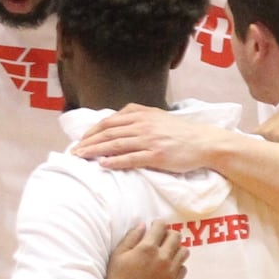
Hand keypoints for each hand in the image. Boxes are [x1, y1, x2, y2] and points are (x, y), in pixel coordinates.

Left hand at [70, 103, 223, 171]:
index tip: (80, 140)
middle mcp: (143, 125)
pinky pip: (131, 158)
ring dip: (95, 151)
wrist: (204, 142)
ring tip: (82, 158)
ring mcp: (149, 140)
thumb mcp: (157, 116)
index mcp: (141, 114)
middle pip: (108, 133)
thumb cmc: (180, 131)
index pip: (109, 121)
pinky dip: (115, 161)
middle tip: (74, 152)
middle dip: (88, 142)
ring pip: (116, 145)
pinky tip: (103, 164)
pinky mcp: (156, 155)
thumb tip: (114, 122)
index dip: (91, 131)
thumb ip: (137, 116)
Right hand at [102, 221, 187, 278]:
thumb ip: (131, 237)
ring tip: (167, 252)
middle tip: (162, 239)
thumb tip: (142, 225)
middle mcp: (162, 257)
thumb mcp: (118, 255)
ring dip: (176, 249)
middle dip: (169, 234)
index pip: (161, 226)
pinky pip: (184, 269)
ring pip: (184, 252)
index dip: (158, 224)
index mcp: (147, 248)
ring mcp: (170, 271)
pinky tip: (168, 267)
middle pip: (176, 237)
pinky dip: (178, 265)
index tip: (155, 226)